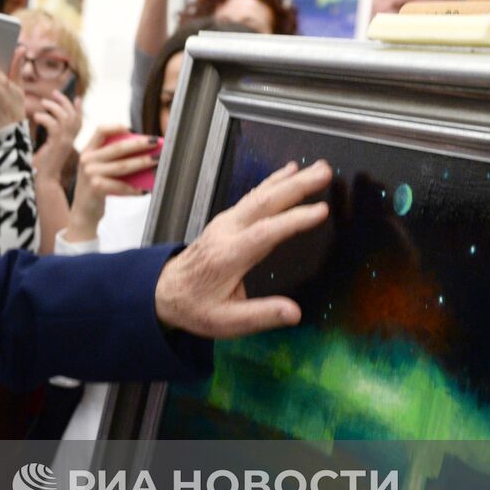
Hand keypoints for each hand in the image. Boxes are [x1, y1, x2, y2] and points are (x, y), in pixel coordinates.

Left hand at [31, 91, 81, 176]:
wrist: (44, 181)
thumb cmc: (43, 168)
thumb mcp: (49, 147)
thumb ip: (51, 136)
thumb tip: (45, 122)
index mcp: (71, 140)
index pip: (79, 120)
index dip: (79, 108)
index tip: (76, 97)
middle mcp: (71, 140)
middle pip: (73, 115)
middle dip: (65, 101)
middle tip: (54, 93)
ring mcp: (65, 142)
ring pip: (65, 117)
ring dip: (54, 107)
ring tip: (43, 103)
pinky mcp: (57, 145)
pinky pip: (54, 125)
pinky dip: (45, 118)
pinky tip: (36, 117)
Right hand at [65, 126, 159, 241]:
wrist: (83, 211)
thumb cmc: (96, 187)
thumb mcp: (98, 168)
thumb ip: (112, 158)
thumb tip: (143, 151)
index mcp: (88, 150)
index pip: (101, 130)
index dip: (117, 127)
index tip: (133, 129)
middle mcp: (87, 160)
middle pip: (118, 147)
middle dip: (140, 144)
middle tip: (156, 142)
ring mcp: (91, 174)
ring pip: (123, 166)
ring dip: (142, 162)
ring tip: (156, 160)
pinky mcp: (96, 188)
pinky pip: (122, 186)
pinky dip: (135, 188)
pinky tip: (145, 190)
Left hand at [154, 160, 331, 338]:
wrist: (164, 291)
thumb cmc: (196, 307)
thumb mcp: (226, 321)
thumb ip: (261, 316)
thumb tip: (295, 313)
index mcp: (229, 256)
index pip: (265, 233)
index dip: (293, 220)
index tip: (321, 210)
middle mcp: (227, 232)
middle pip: (264, 203)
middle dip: (297, 187)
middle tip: (325, 173)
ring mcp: (225, 222)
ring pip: (259, 195)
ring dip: (289, 180)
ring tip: (318, 167)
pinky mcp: (226, 220)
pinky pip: (253, 196)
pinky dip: (273, 182)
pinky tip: (289, 172)